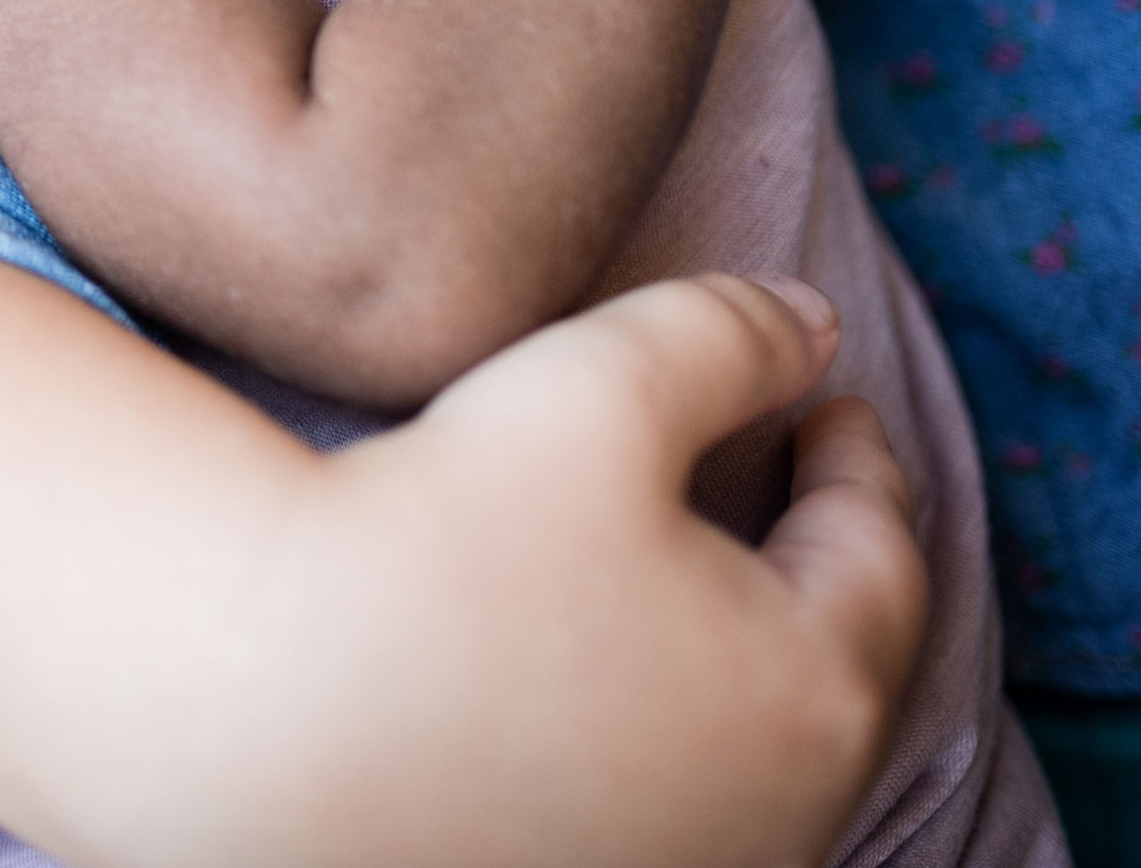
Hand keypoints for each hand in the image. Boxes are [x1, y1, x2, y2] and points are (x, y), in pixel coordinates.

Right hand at [306, 273, 929, 867]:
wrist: (258, 712)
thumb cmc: (437, 545)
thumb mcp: (597, 387)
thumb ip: (727, 334)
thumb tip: (810, 322)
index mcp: (812, 692)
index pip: (882, 555)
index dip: (861, 460)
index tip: (832, 402)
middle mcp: (777, 818)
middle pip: (838, 666)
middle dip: (823, 562)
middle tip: (791, 482)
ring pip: (757, 747)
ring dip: (749, 653)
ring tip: (701, 571)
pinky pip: (667, 799)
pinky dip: (672, 724)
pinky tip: (603, 674)